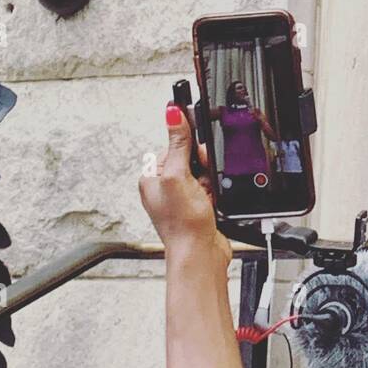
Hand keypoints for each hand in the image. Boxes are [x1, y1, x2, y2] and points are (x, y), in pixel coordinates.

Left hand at [139, 104, 231, 264]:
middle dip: (203, 170)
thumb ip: (178, 144)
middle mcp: (164, 186)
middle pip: (193, 158)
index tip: (197, 160)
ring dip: (211, 183)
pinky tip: (211, 205)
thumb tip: (173, 112)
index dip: (191, 150)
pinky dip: (215, 194)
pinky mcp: (197, 206)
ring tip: (205, 198)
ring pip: (205, 173)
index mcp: (152, 176)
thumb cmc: (182, 224)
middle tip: (200, 184)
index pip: (175, 145)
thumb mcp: (179, 176)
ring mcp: (181, 197)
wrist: (200, 254)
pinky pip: (212, 188)